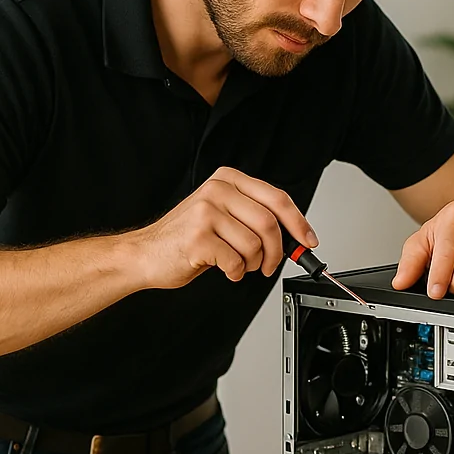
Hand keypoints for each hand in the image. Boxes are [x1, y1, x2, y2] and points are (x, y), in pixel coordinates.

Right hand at [128, 167, 317, 289]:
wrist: (145, 253)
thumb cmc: (185, 236)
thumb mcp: (221, 213)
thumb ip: (254, 216)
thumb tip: (296, 235)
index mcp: (227, 180)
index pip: (277, 198)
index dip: (299, 223)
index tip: (308, 241)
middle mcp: (216, 191)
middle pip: (269, 224)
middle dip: (277, 252)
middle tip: (270, 265)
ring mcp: (205, 213)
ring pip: (254, 245)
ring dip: (253, 264)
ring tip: (238, 264)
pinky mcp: (198, 238)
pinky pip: (236, 262)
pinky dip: (236, 273)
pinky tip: (224, 269)